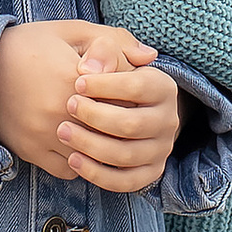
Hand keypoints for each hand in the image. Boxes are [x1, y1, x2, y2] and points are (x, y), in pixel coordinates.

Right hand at [0, 20, 161, 185]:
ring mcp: (45, 136)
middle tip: (120, 116)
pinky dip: (78, 161)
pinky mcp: (31, 152)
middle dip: (119, 125)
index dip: (130, 98)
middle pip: (110, 131)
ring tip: (101, 132)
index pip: (123, 100)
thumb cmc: (28, 45)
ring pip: (91, 155)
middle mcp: (61, 112)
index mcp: (75, 79)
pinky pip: (68, 170)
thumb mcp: (70, 32)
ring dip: (99, 147)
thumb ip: (112, 41)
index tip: (128, 94)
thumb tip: (150, 56)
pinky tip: (79, 144)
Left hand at [56, 53, 181, 196]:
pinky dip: (97, 174)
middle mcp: (169, 120)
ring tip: (63, 132)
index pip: (138, 87)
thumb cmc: (105, 72)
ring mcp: (160, 149)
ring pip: (126, 155)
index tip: (77, 82)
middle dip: (95, 117)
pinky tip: (72, 160)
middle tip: (68, 106)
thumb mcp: (104, 49)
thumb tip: (90, 68)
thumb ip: (102, 48)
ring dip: (91, 146)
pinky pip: (125, 182)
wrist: (117, 103)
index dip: (106, 86)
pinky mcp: (148, 173)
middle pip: (132, 124)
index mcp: (164, 87)